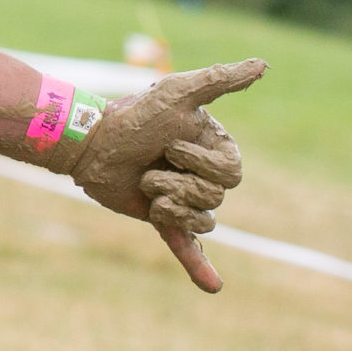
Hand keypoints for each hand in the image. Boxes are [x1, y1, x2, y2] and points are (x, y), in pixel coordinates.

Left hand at [69, 58, 265, 292]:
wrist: (87, 142)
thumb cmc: (131, 115)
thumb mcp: (177, 94)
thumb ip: (220, 80)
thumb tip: (264, 64)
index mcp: (214, 146)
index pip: (232, 172)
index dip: (201, 163)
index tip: (169, 146)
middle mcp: (203, 172)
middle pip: (217, 197)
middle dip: (182, 183)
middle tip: (151, 166)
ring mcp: (183, 197)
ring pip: (201, 220)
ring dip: (168, 203)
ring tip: (145, 184)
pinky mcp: (162, 219)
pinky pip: (188, 247)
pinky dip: (200, 267)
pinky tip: (213, 286)